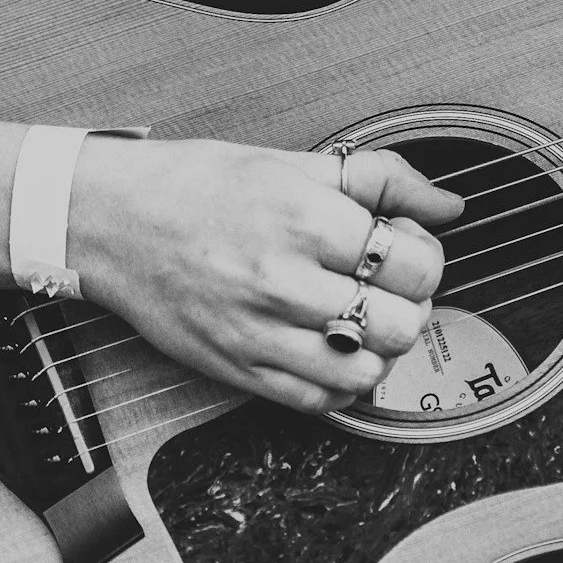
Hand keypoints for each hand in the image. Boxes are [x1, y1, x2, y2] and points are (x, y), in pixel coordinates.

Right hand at [69, 138, 465, 412]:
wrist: (114, 219)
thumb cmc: (201, 185)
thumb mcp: (298, 162)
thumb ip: (383, 179)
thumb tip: (447, 204)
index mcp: (307, 220)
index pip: (415, 263)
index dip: (425, 256)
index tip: (405, 247)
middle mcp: (285, 281)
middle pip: (400, 323)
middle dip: (411, 304)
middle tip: (390, 286)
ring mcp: (259, 332)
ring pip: (366, 371)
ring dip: (381, 349)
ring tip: (364, 318)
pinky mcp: (236, 368)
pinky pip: (317, 401)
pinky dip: (342, 382)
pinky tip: (334, 348)